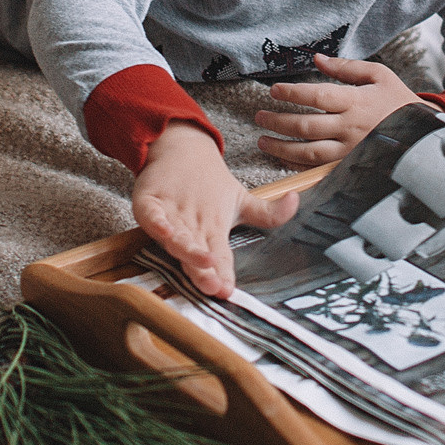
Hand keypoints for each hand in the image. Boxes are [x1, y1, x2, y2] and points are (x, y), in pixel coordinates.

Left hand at [129, 121, 298, 297]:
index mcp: (211, 237)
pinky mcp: (148, 204)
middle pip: (196, 254)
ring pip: (176, 238)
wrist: (179, 154)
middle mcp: (189, 233)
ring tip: (201, 260)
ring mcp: (167, 219)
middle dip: (203, 271)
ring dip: (186, 250)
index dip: (223, 274)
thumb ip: (269, 213)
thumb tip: (297, 200)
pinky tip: (164, 229)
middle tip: (212, 285)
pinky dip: (156, 223)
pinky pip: (151, 216)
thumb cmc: (208, 187)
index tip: (228, 290)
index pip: (220, 259)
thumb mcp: (241, 201)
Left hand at [254, 54, 423, 167]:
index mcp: (356, 102)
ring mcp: (350, 150)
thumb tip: (317, 59)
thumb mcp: (378, 75)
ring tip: (263, 140)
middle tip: (259, 116)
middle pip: (306, 125)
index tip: (274, 90)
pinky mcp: (350, 165)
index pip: (317, 96)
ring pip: (308, 151)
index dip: (292, 93)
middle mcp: (351, 127)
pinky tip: (284, 158)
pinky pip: (319, 168)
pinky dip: (298, 164)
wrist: (423, 134)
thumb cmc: (398, 101)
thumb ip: (346, 67)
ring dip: (281, 147)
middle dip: (277, 121)